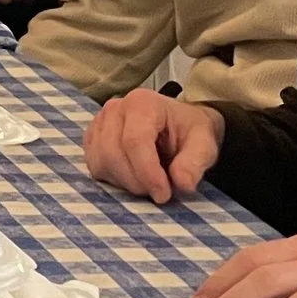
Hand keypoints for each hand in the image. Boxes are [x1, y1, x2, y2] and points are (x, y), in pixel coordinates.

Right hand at [82, 89, 222, 204]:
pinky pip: (94, 165)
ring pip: (100, 161)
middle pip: (113, 153)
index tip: (164, 194)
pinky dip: (113, 179)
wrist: (179, 125)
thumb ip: (195, 162)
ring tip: (147, 183)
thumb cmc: (189, 132)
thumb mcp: (204, 144)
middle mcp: (115, 108)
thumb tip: (183, 184)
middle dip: (136, 181)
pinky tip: (133, 177)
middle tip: (159, 192)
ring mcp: (99, 122)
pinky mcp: (92, 138)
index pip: (135, 141)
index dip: (147, 173)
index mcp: (143, 103)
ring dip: (124, 182)